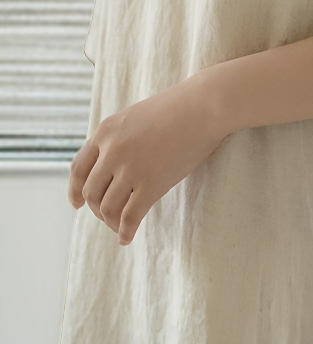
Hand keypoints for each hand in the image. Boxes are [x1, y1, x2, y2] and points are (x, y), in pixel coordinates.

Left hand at [68, 72, 228, 245]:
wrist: (206, 105)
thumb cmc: (181, 107)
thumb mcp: (138, 116)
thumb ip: (121, 137)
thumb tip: (117, 163)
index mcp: (106, 132)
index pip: (78, 169)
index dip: (75, 190)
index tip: (77, 204)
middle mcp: (112, 151)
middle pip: (91, 191)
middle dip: (96, 208)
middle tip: (107, 217)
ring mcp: (130, 168)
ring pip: (107, 207)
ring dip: (111, 221)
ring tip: (120, 227)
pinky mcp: (151, 184)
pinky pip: (130, 216)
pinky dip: (126, 231)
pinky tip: (127, 237)